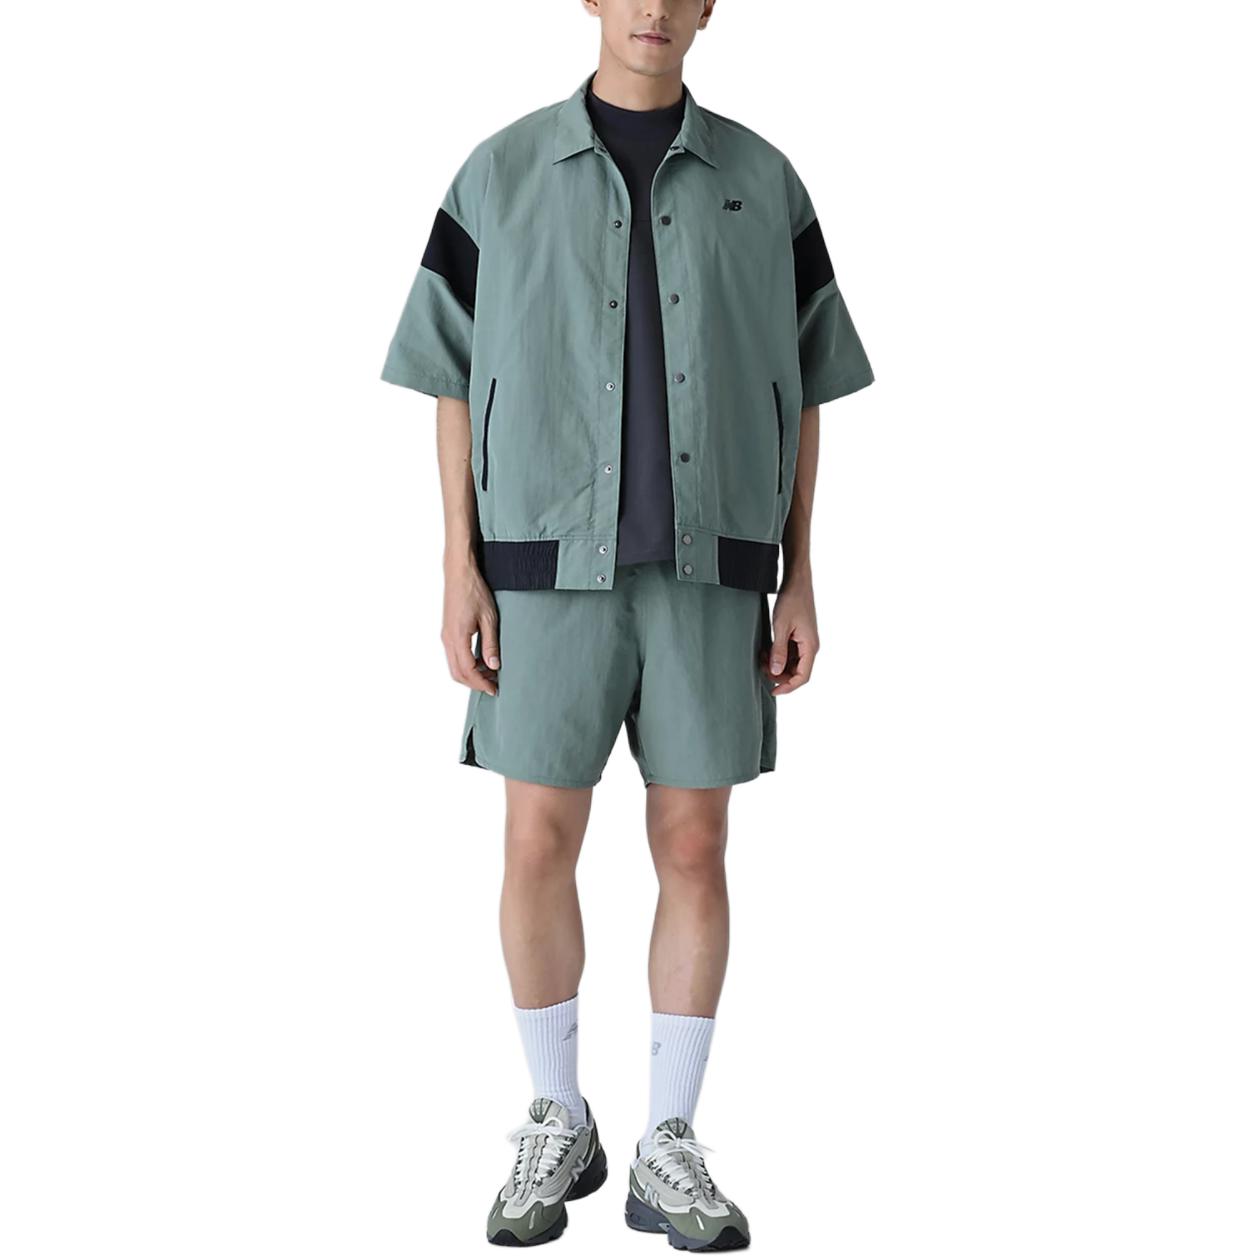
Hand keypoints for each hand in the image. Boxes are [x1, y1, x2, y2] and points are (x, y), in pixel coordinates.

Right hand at [441, 559, 499, 694]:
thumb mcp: (489, 618)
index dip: (481, 683)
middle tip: (493, 686)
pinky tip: (481, 660)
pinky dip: (466, 664)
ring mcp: (446, 636)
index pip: (468, 671)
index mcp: (457, 637)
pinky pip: (454, 656)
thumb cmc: (474, 591)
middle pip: (457, 673)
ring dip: (470, 675)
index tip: (494, 689)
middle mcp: (448, 639)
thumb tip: (494, 666)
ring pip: (454, 666)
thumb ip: (491, 644)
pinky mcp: (447, 632)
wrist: (460, 573)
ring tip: (489, 674)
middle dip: (475, 683)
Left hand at [762, 578, 818, 694]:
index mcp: (810, 646)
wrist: (797, 581)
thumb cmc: (791, 600)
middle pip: (796, 672)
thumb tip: (776, 671)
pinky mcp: (799, 636)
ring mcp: (805, 641)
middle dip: (778, 674)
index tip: (773, 690)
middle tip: (761, 667)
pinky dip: (777, 654)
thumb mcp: (781, 626)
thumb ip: (778, 650)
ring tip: (761, 656)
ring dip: (776, 664)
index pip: (803, 677)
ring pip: (791, 663)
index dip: (788, 687)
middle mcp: (810, 646)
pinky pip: (789, 652)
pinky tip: (765, 649)